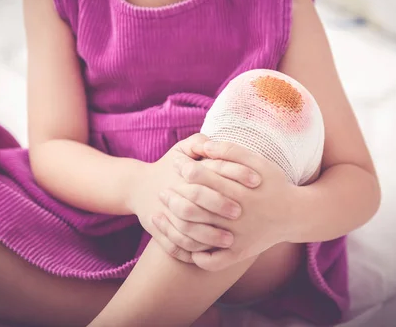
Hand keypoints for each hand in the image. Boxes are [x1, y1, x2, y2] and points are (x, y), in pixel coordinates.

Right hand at [128, 134, 239, 262]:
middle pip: (198, 203)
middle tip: (240, 214)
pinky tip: (212, 253)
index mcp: (183, 173)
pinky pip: (177, 248)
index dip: (237, 174)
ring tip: (231, 240)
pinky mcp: (159, 233)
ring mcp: (165, 217)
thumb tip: (214, 145)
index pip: (213, 171)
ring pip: (188, 231)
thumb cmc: (169, 166)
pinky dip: (194, 252)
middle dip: (220, 207)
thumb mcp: (181, 149)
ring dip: (210, 237)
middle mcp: (174, 195)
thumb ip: (199, 142)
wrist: (138, 188)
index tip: (257, 181)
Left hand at [163, 141, 295, 270]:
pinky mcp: (239, 254)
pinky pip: (211, 261)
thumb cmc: (274, 184)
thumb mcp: (258, 161)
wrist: (297, 215)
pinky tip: (186, 246)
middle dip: (174, 197)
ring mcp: (237, 237)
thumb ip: (231, 150)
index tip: (175, 164)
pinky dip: (196, 256)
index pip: (203, 178)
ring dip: (175, 226)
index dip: (185, 169)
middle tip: (163, 192)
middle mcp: (237, 216)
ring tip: (162, 216)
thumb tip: (203, 146)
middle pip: (195, 207)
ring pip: (197, 234)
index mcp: (240, 190)